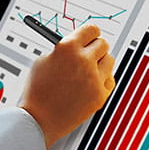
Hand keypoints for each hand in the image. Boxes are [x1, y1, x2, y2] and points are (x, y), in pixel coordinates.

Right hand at [20, 23, 115, 147]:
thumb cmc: (38, 92)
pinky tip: (90, 85)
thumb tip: (78, 43)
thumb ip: (63, 49)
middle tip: (89, 54)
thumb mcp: (43, 61)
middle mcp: (83, 61)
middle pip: (103, 44)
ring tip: (87, 72)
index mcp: (67, 47)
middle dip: (95, 48)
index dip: (90, 34)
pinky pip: (110, 80)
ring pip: (109, 61)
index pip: (91, 29)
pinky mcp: (100, 95)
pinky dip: (102, 81)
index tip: (90, 37)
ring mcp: (94, 79)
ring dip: (100, 64)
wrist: (38, 120)